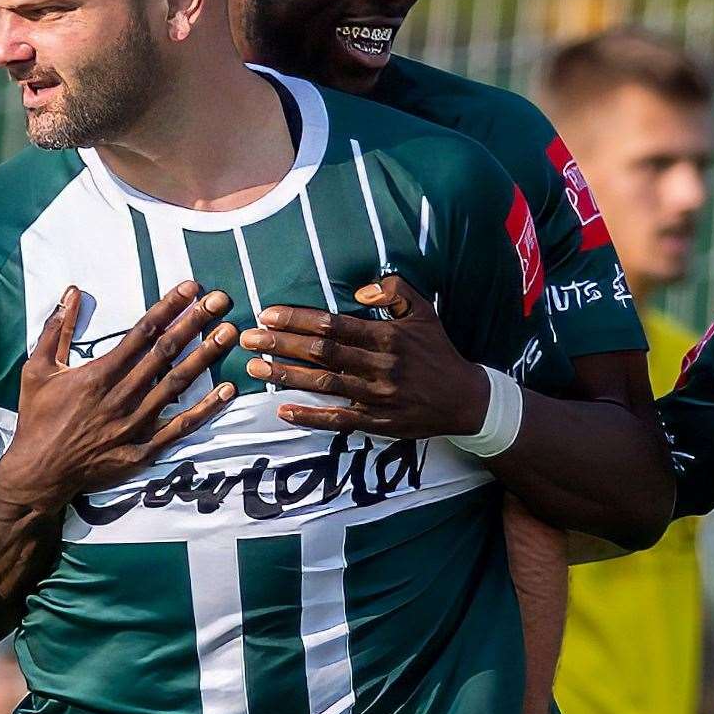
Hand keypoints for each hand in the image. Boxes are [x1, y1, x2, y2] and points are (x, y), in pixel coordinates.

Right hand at [0, 281, 237, 509]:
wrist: (38, 473)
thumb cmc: (38, 418)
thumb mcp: (37, 370)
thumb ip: (55, 329)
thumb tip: (71, 292)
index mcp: (98, 374)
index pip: (141, 333)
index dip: (168, 308)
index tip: (190, 289)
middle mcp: (121, 395)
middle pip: (165, 352)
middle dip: (195, 323)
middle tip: (220, 300)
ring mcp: (135, 424)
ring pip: (177, 384)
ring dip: (205, 357)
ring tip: (229, 333)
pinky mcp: (143, 450)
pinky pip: (180, 427)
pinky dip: (206, 409)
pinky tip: (227, 390)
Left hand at [240, 276, 488, 435]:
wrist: (464, 399)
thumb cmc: (437, 350)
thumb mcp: (424, 311)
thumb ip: (394, 291)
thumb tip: (360, 290)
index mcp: (388, 336)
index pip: (333, 324)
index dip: (298, 319)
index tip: (268, 314)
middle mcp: (381, 365)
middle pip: (322, 352)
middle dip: (281, 344)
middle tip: (248, 338)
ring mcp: (378, 396)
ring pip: (324, 384)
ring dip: (286, 376)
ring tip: (255, 367)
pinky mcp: (378, 422)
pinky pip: (338, 420)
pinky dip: (310, 416)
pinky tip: (282, 410)